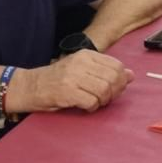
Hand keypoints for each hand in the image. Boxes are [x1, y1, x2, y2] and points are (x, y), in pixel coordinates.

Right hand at [15, 52, 132, 112]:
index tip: (114, 89)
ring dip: (104, 101)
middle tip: (106, 99)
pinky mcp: (67, 92)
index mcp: (86, 55)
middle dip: (115, 92)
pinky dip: (92, 107)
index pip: (117, 65)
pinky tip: (86, 106)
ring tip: (95, 102)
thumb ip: (105, 70)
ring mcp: (73, 77)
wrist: (30, 86)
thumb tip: (131, 75)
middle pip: (114, 78)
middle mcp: (81, 63)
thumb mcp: (82, 69)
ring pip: (105, 89)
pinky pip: (91, 101)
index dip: (121, 80)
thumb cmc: (58, 79)